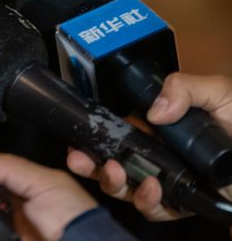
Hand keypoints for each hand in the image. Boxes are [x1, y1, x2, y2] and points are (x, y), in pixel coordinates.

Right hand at [66, 72, 231, 219]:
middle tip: (80, 158)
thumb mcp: (219, 92)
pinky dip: (148, 202)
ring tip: (113, 173)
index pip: (119, 130)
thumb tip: (154, 111)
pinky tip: (150, 189)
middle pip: (115, 161)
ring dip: (113, 183)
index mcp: (161, 127)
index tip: (82, 136)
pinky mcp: (185, 203)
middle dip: (91, 163)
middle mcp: (160, 154)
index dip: (97, 135)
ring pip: (128, 187)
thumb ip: (184, 87)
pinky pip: (156, 209)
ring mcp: (170, 180)